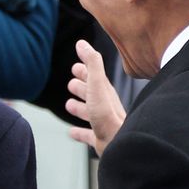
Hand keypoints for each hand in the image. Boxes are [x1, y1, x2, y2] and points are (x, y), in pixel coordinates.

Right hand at [65, 40, 125, 155]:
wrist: (119, 145)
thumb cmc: (107, 115)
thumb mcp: (97, 85)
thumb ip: (91, 63)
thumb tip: (82, 43)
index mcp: (105, 92)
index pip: (95, 76)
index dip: (85, 69)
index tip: (76, 64)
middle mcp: (106, 107)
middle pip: (92, 94)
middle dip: (82, 87)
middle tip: (71, 82)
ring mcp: (103, 124)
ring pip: (90, 113)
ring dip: (79, 107)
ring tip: (69, 104)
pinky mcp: (100, 140)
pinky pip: (88, 134)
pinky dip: (79, 132)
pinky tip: (72, 132)